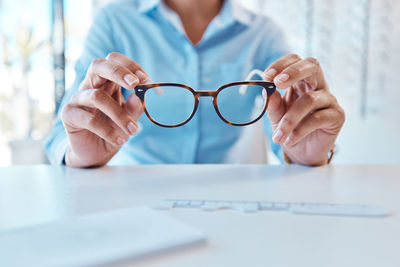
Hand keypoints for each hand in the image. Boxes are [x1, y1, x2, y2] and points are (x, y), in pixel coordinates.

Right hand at [61, 52, 149, 167]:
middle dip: (118, 72)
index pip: (113, 60)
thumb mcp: (129, 118)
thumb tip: (139, 97)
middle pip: (98, 66)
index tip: (147, 80)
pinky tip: (119, 140)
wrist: (96, 152)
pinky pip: (89, 120)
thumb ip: (134, 107)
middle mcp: (89, 86)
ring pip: (96, 96)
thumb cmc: (113, 129)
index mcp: (106, 81)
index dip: (130, 65)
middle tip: (135, 84)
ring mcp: (77, 99)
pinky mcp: (69, 115)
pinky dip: (108, 131)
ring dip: (119, 114)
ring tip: (133, 130)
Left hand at [263, 54, 344, 165]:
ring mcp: (329, 99)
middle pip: (312, 66)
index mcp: (301, 81)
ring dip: (289, 119)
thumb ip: (272, 103)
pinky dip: (299, 130)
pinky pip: (317, 118)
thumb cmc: (290, 128)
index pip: (295, 60)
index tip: (267, 75)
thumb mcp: (276, 116)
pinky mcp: (337, 116)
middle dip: (294, 72)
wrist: (301, 152)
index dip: (282, 64)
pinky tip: (289, 140)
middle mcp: (317, 86)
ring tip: (278, 135)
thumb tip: (267, 90)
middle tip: (278, 83)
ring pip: (310, 100)